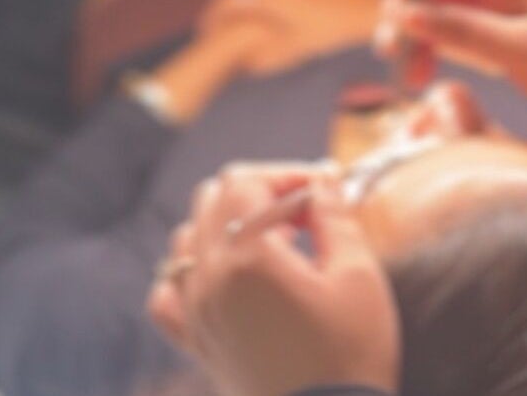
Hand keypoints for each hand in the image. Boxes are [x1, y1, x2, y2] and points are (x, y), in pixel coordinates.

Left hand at [147, 164, 400, 395]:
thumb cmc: (351, 352)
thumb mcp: (358, 274)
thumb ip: (335, 216)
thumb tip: (322, 179)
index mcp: (248, 256)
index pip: (247, 181)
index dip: (288, 174)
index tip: (324, 190)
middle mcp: (209, 278)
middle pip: (212, 199)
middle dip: (260, 193)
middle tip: (305, 213)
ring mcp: (196, 312)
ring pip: (187, 238)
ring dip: (226, 224)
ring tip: (273, 244)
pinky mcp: (197, 341)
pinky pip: (168, 294)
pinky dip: (190, 273)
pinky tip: (224, 277)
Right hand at [200, 0, 379, 76]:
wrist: (371, 12)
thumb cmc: (333, 33)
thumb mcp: (296, 50)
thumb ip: (267, 57)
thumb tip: (246, 67)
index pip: (230, 0)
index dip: (212, 16)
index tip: (203, 31)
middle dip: (230, 14)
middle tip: (218, 31)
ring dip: (251, 10)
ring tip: (244, 30)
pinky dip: (270, 6)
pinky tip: (275, 22)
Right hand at [375, 0, 526, 135]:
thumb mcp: (523, 48)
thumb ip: (462, 30)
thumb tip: (405, 13)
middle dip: (410, 0)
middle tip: (390, 38)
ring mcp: (505, 3)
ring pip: (444, 3)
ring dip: (418, 30)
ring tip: (402, 66)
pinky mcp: (505, 33)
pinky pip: (458, 31)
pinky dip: (437, 48)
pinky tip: (419, 72)